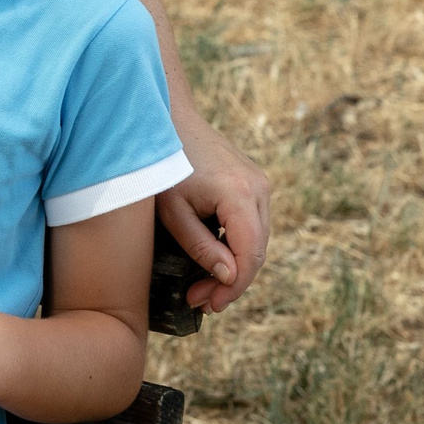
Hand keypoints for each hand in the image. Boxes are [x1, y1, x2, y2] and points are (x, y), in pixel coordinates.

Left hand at [159, 110, 269, 312]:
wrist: (168, 119)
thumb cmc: (163, 164)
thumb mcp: (173, 211)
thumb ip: (201, 246)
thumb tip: (228, 278)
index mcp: (239, 194)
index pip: (250, 255)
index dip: (232, 287)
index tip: (207, 305)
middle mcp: (258, 188)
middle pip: (257, 251)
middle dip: (231, 282)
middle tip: (200, 303)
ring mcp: (259, 184)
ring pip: (257, 240)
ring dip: (234, 267)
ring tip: (203, 288)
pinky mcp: (253, 183)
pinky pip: (251, 224)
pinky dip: (236, 246)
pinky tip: (213, 261)